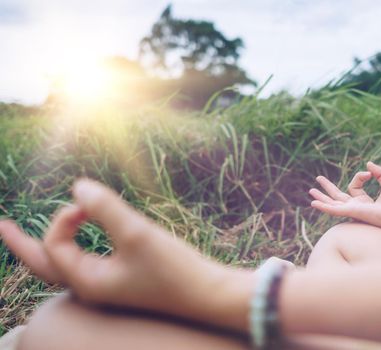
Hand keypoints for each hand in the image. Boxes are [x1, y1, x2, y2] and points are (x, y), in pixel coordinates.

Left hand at [0, 179, 250, 329]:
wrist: (208, 295)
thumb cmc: (175, 270)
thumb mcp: (137, 234)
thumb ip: (105, 208)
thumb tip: (76, 186)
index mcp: (87, 282)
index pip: (55, 243)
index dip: (65, 216)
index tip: (89, 202)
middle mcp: (91, 287)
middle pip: (43, 266)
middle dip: (20, 244)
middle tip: (1, 226)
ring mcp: (107, 286)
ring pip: (63, 266)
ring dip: (45, 247)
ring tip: (26, 237)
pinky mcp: (124, 280)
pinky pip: (85, 263)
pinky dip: (72, 249)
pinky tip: (78, 240)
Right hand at [309, 161, 380, 234]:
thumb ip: (380, 173)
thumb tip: (369, 164)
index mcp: (363, 203)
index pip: (354, 186)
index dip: (360, 176)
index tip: (369, 173)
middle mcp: (356, 208)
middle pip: (337, 197)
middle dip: (327, 188)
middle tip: (318, 179)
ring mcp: (352, 211)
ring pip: (332, 204)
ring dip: (321, 198)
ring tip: (311, 191)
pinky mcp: (351, 213)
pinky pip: (334, 210)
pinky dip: (323, 207)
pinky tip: (314, 204)